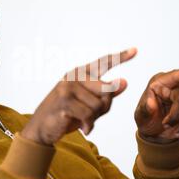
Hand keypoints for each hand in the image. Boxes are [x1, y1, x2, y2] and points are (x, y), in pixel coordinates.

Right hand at [21, 48, 137, 145]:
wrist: (43, 127)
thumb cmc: (68, 113)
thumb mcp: (88, 103)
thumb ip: (105, 94)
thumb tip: (124, 82)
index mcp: (80, 73)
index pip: (103, 62)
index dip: (120, 57)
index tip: (135, 50)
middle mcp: (74, 77)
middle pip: (106, 90)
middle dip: (104, 106)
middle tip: (93, 115)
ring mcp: (67, 88)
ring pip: (98, 105)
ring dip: (94, 118)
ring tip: (84, 120)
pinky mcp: (64, 102)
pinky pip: (88, 115)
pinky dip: (88, 125)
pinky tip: (83, 128)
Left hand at [134, 67, 178, 143]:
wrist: (155, 131)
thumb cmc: (147, 120)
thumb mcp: (141, 116)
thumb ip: (145, 109)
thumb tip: (150, 103)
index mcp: (159, 82)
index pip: (174, 76)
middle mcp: (174, 83)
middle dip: (177, 117)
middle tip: (166, 127)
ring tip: (176, 132)